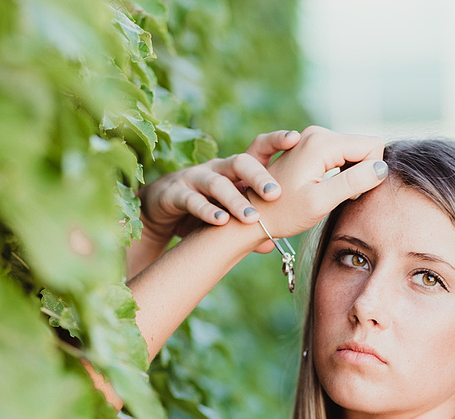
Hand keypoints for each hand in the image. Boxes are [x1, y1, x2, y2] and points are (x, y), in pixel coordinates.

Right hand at [137, 129, 301, 251]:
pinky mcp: (175, 194)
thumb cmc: (201, 208)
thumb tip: (269, 245)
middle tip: (276, 194)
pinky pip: (192, 200)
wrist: (158, 210)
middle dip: (259, 176)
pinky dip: (206, 211)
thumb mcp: (227, 215)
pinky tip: (220, 222)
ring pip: (216, 183)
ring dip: (234, 200)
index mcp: (235, 170)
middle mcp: (217, 169)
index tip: (296, 139)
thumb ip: (248, 228)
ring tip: (250, 218)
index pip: (257, 149)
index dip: (275, 141)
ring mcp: (195, 179)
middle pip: (240, 162)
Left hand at [242, 126, 387, 240]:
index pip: (372, 145)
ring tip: (325, 192)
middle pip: (363, 146)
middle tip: (333, 195)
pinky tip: (321, 186)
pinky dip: (338, 172)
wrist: (255, 215)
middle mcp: (317, 133)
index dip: (368, 173)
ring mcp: (312, 138)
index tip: (346, 193)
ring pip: (353, 151)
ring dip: (348, 174)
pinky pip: (340, 154)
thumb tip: (381, 167)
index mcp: (321, 142)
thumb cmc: (284, 213)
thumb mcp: (320, 202)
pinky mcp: (310, 146)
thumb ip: (353, 182)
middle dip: (359, 173)